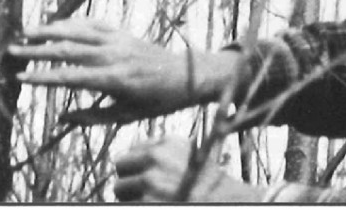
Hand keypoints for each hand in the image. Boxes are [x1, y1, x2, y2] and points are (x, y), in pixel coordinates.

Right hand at [8, 18, 237, 123]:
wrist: (187, 74)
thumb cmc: (157, 100)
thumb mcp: (126, 116)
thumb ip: (92, 118)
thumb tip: (61, 117)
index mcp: (113, 78)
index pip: (70, 77)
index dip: (43, 77)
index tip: (20, 77)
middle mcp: (114, 55)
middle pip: (68, 49)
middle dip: (37, 50)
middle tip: (11, 50)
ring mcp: (119, 40)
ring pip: (78, 30)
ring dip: (50, 29)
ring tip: (26, 31)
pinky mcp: (123, 32)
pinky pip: (94, 23)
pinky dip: (74, 21)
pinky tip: (57, 22)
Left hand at [113, 136, 264, 202]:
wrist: (227, 204)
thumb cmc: (209, 186)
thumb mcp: (190, 158)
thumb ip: (163, 154)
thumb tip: (131, 160)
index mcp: (168, 143)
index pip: (133, 149)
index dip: (138, 166)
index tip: (148, 177)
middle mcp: (156, 157)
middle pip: (121, 164)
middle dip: (129, 179)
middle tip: (146, 192)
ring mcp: (149, 181)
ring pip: (118, 188)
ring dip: (131, 197)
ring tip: (154, 199)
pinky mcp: (145, 203)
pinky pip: (125, 203)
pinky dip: (138, 204)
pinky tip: (157, 204)